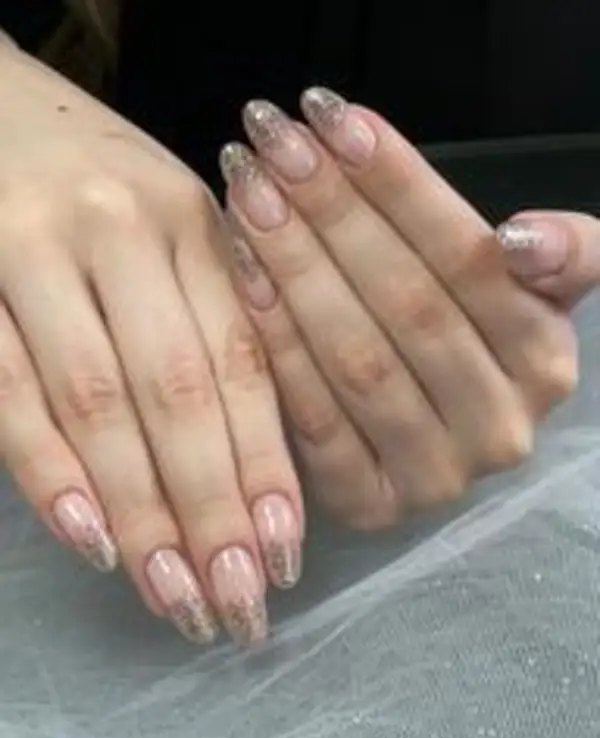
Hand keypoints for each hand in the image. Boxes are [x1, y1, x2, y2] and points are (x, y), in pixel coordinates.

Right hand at [0, 47, 303, 644]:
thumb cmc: (99, 184)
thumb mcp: (173, 233)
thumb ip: (213, 324)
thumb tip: (255, 459)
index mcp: (195, 228)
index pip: (245, 366)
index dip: (266, 466)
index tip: (284, 555)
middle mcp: (124, 236)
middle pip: (182, 396)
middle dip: (213, 512)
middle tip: (236, 606)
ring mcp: (37, 252)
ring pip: (102, 404)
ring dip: (142, 513)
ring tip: (176, 598)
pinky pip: (9, 390)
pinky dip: (49, 471)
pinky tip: (90, 541)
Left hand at [219, 88, 590, 529]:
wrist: (437, 421)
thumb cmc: (471, 331)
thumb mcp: (527, 287)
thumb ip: (563, 255)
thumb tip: (523, 240)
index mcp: (546, 362)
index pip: (469, 261)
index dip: (399, 185)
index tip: (331, 118)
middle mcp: (501, 430)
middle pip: (407, 308)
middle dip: (333, 216)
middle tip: (271, 143)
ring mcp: (434, 478)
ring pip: (357, 362)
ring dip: (295, 270)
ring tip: (248, 195)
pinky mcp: (371, 506)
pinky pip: (313, 421)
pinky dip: (275, 344)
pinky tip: (241, 275)